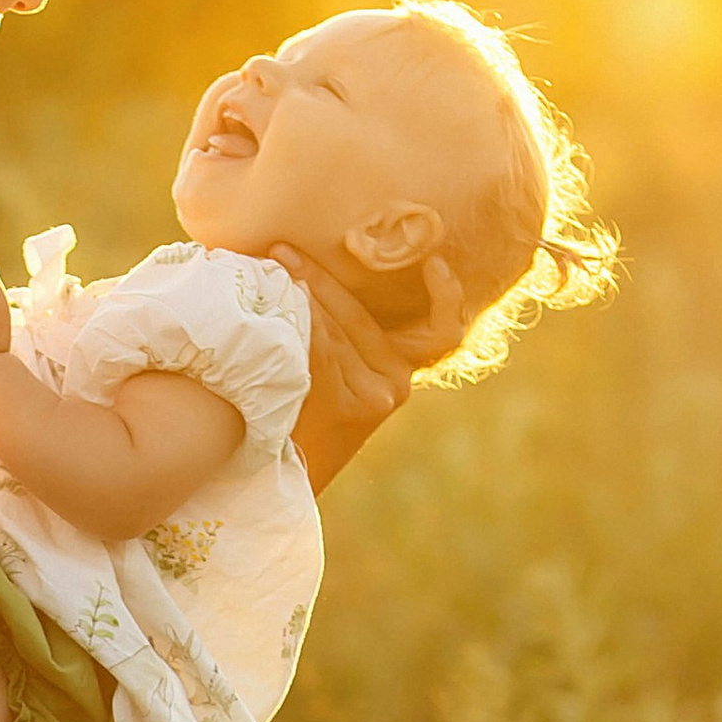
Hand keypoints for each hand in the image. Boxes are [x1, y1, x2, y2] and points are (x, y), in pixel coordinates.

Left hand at [266, 242, 466, 495]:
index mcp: (401, 367)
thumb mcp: (335, 371)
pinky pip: (328, 351)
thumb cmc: (304, 413)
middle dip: (321, 276)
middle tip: (283, 248)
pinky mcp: (358, 407)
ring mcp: (380, 395)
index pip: (442, 329)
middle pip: (362, 315)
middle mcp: (399, 380)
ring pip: (341, 329)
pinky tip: (286, 303)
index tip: (435, 263)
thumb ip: (342, 332)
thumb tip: (317, 268)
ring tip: (274, 268)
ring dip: (304, 294)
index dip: (447, 296)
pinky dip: (306, 323)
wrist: (290, 473)